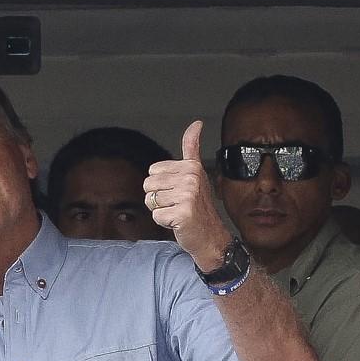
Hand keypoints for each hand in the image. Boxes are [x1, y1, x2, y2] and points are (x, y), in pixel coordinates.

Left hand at [144, 120, 231, 271]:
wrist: (211, 237)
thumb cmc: (199, 207)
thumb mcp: (196, 174)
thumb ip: (192, 148)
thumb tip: (196, 123)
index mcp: (191, 167)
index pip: (152, 171)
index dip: (161, 185)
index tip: (179, 192)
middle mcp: (191, 178)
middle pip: (148, 186)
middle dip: (158, 199)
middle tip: (178, 205)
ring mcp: (188, 195)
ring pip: (150, 201)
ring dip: (161, 211)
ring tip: (178, 212)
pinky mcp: (183, 212)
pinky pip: (156, 216)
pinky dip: (164, 223)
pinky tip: (179, 222)